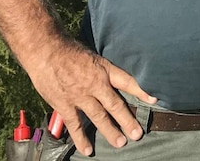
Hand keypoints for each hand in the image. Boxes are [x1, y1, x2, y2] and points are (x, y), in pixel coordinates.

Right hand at [25, 38, 156, 156]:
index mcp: (104, 70)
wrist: (45, 50)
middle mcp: (96, 84)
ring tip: (120, 143)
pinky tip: (88, 149)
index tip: (154, 100)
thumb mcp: (93, 56)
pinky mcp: (64, 104)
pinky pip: (75, 124)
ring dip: (110, 131)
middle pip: (115, 105)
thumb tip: (113, 78)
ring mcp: (80, 96)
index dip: (142, 91)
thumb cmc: (68, 50)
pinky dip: (81, 138)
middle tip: (137, 134)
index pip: (128, 81)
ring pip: (99, 117)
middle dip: (127, 120)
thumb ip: (102, 70)